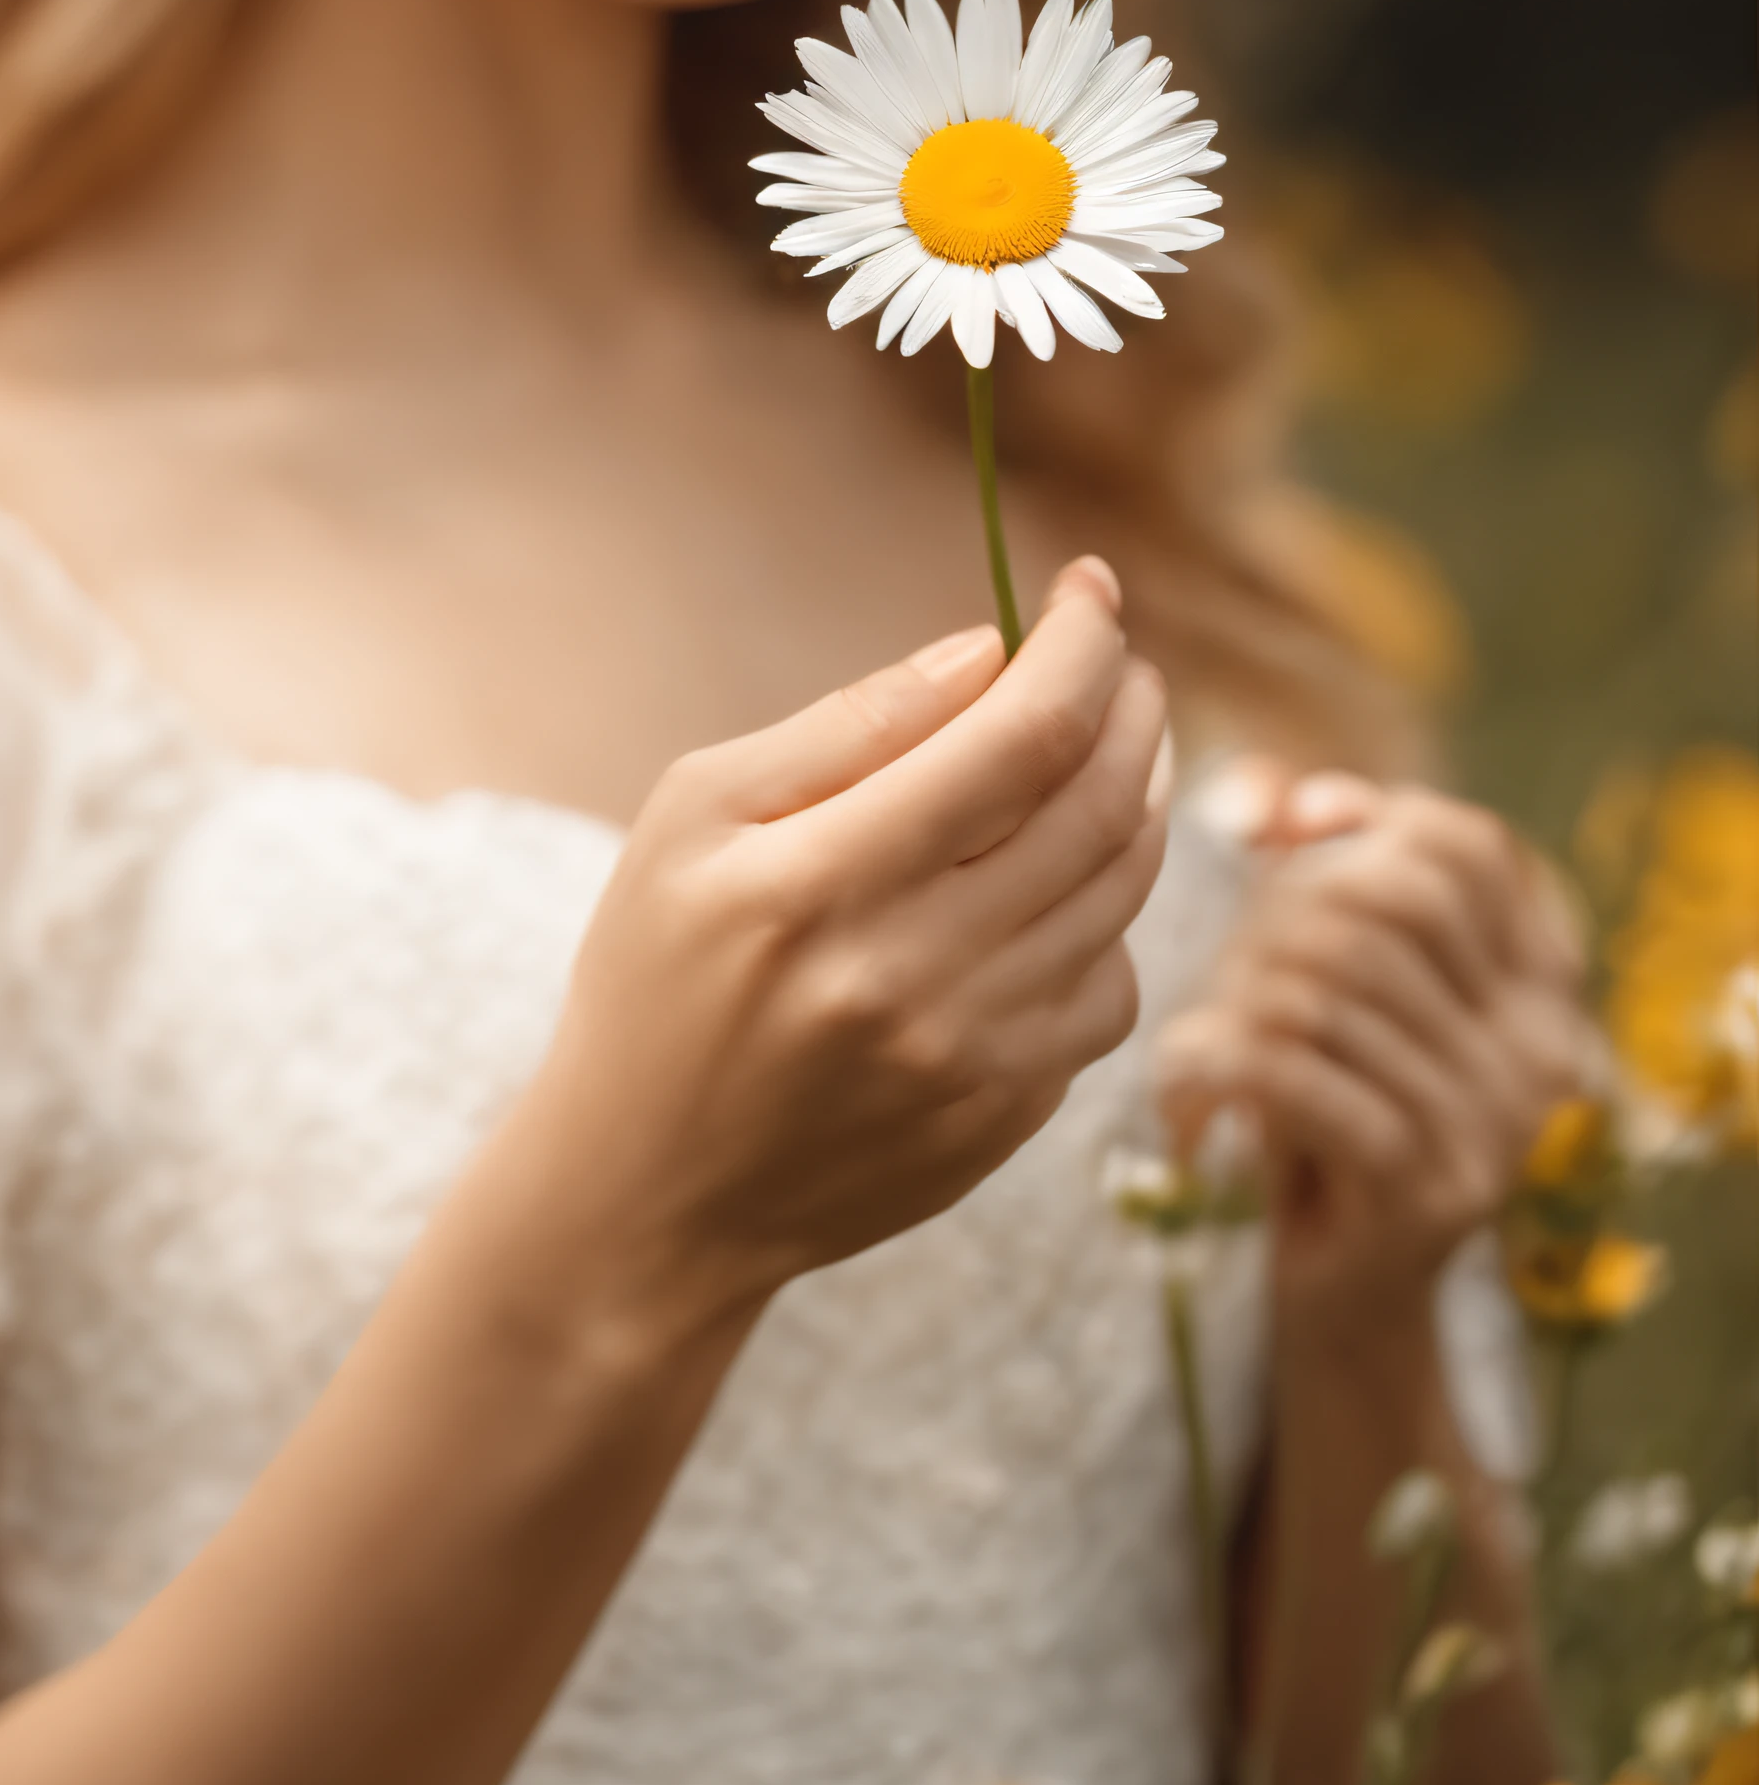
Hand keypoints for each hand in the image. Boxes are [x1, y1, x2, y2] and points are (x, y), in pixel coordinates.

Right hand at [513, 559, 1170, 1338]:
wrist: (647, 1193)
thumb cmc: (656, 975)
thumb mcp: (694, 817)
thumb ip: (846, 729)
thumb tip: (987, 652)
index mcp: (816, 882)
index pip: (1021, 737)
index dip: (1080, 647)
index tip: (1090, 591)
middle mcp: (910, 976)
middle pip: (1099, 806)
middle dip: (1129, 706)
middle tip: (1117, 661)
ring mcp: (972, 1058)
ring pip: (1121, 893)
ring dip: (1137, 797)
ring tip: (1107, 748)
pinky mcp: (1006, 1114)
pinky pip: (1109, 988)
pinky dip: (1105, 915)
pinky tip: (1055, 884)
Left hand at [1155, 770, 1592, 1334]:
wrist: (1342, 1301)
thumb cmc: (1323, 1115)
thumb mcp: (1334, 988)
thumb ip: (1319, 877)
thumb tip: (1277, 797)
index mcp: (1538, 988)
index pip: (1463, 848)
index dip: (1364, 819)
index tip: (1279, 836)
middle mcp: (1536, 1050)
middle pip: (1376, 908)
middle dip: (1271, 923)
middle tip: (1227, 982)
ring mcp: (1488, 1123)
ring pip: (1318, 989)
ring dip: (1231, 1006)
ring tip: (1206, 1049)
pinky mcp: (1421, 1186)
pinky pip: (1292, 1072)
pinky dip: (1214, 1068)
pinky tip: (1188, 1093)